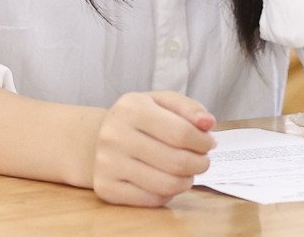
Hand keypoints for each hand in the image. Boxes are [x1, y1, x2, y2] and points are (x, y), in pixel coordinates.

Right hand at [88, 91, 216, 206]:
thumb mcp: (161, 102)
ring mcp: (107, 164)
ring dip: (187, 181)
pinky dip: (168, 194)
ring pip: (167, 184)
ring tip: (187, 172)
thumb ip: (189, 108)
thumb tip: (208, 123)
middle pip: (177, 161)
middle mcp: (115, 135)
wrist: (95, 139)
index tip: (208, 143)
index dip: (203, 142)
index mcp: (131, 108)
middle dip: (200, 163)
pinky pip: (152, 200)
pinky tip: (167, 181)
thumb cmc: (138, 120)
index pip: (182, 133)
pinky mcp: (106, 188)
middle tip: (202, 160)